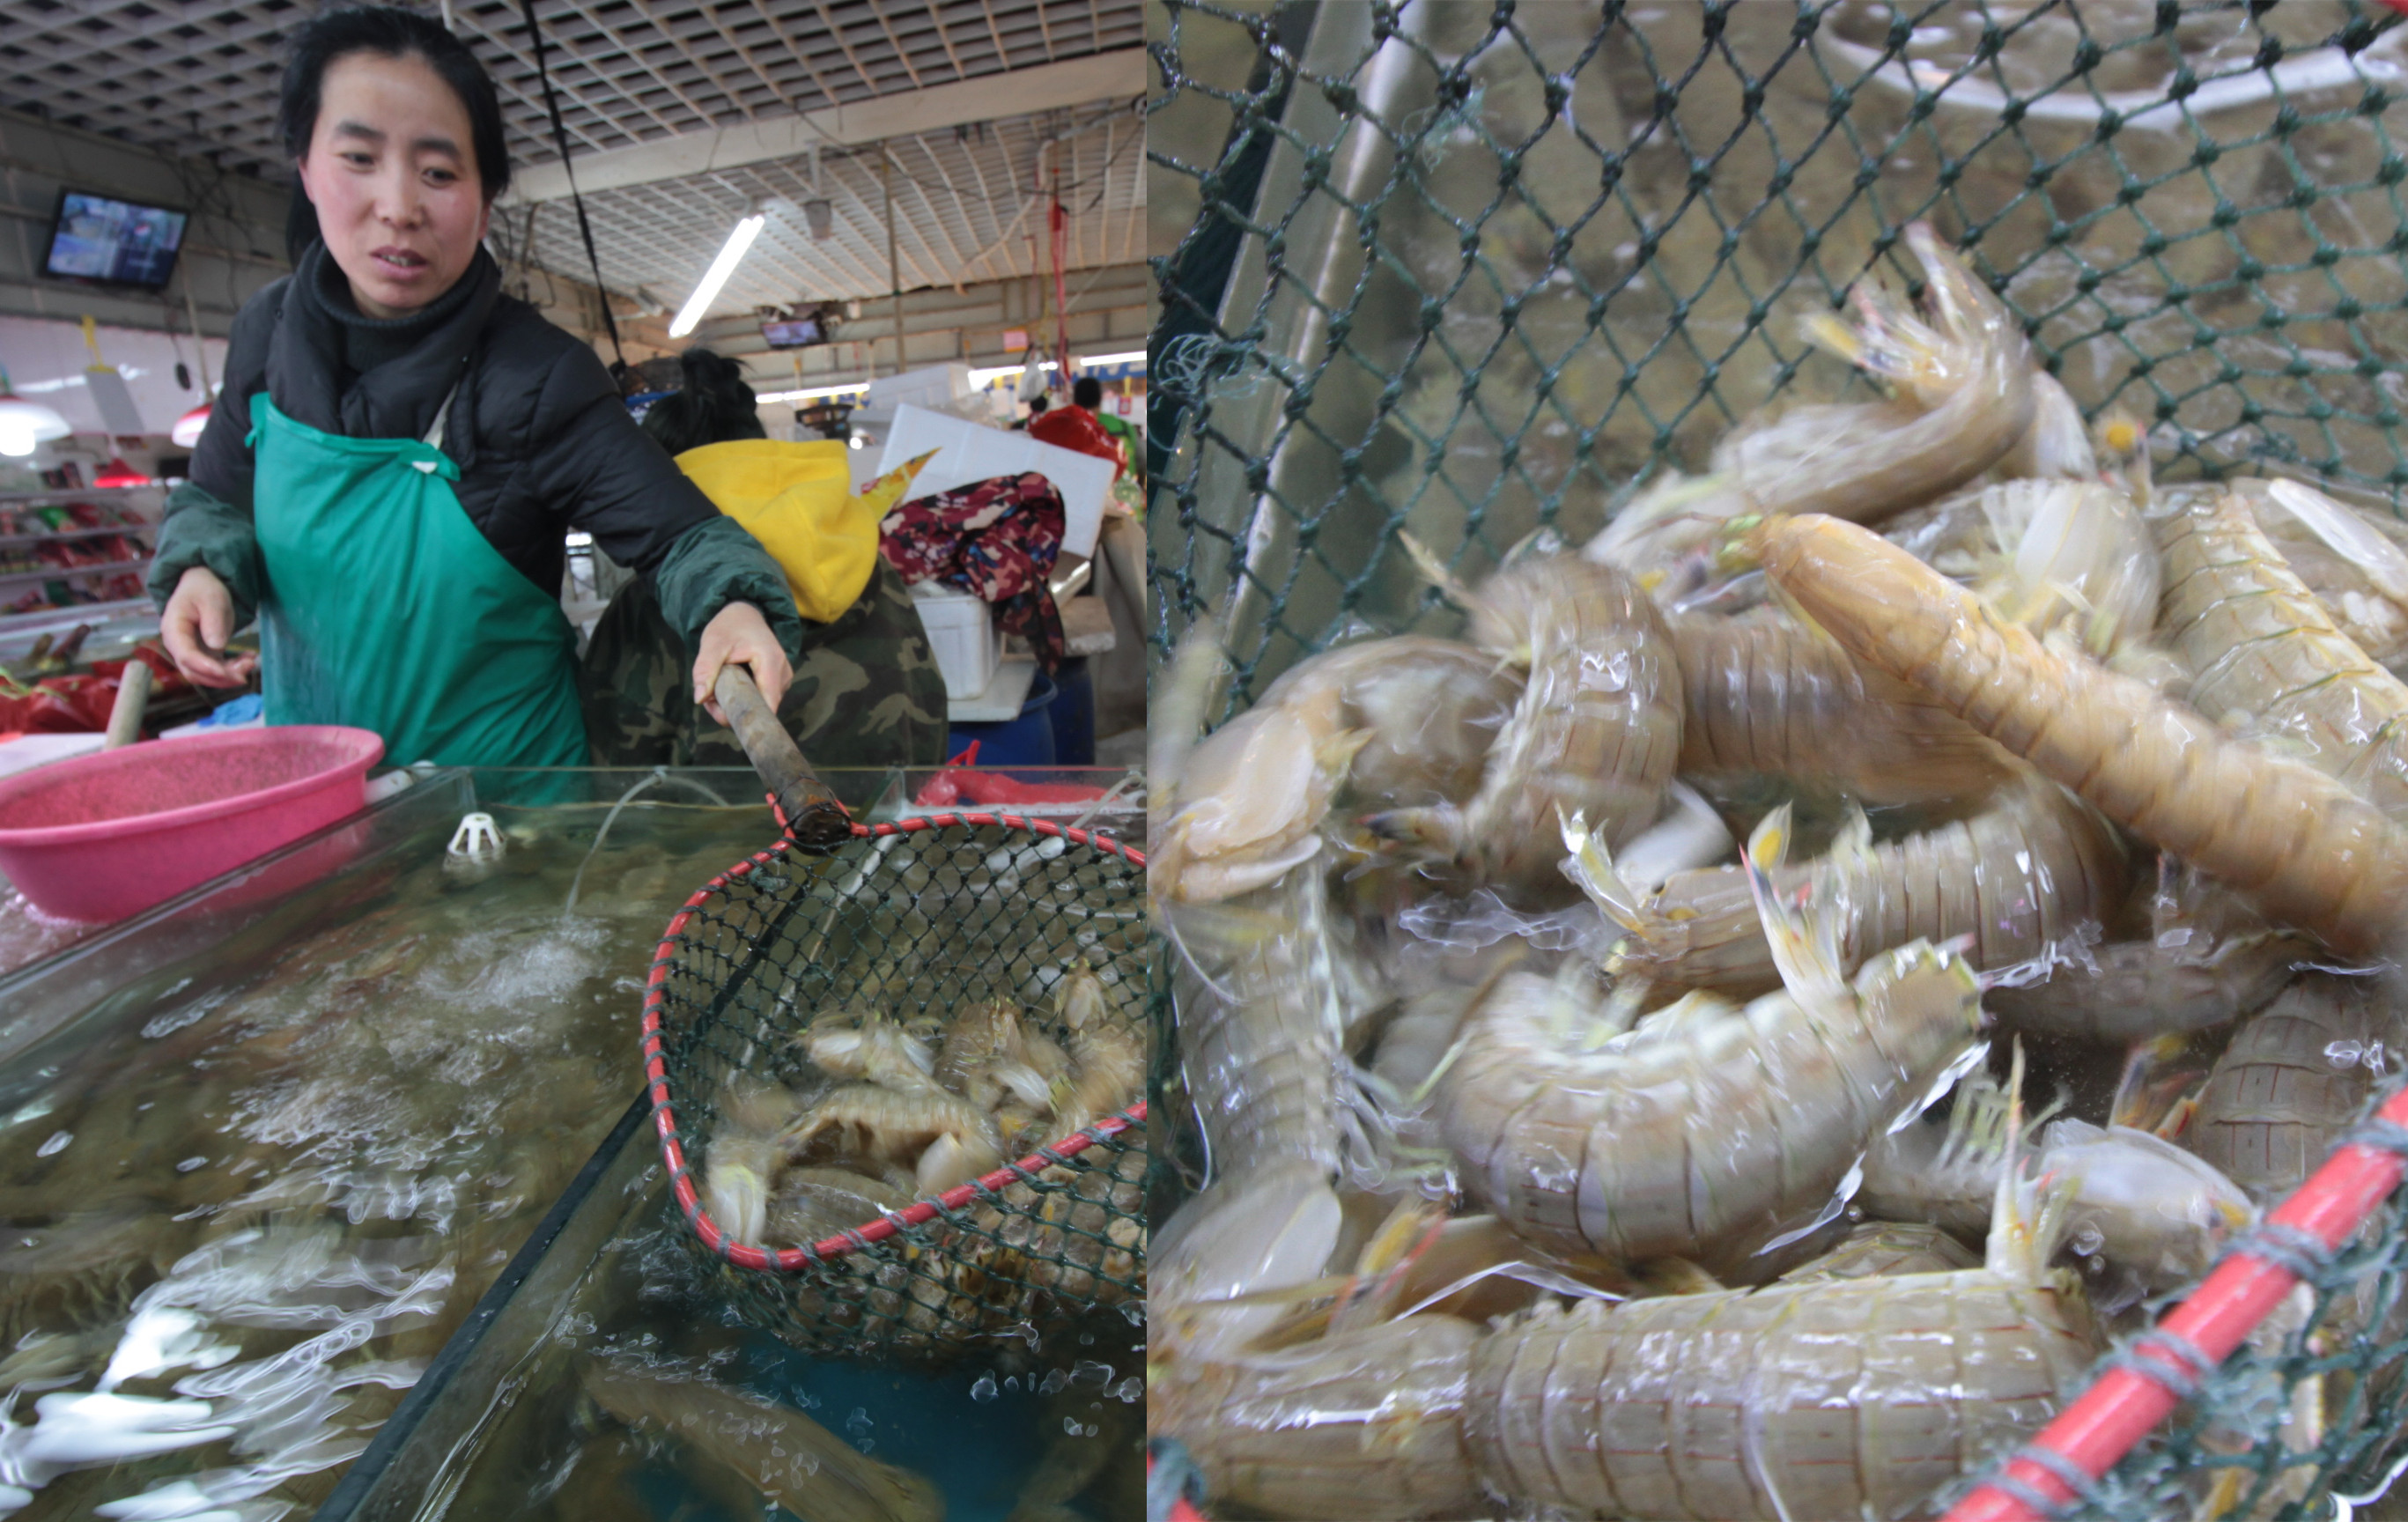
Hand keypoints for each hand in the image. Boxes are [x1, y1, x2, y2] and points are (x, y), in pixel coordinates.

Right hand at [159, 566, 258, 687]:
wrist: (202, 587)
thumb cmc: (203, 590)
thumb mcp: (211, 598)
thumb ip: (213, 621)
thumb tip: (217, 646)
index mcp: (173, 630)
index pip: (185, 655)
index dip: (204, 667)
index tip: (224, 671)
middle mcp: (178, 646)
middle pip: (194, 672)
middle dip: (221, 676)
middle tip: (247, 667)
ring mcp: (191, 652)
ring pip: (207, 675)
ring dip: (230, 675)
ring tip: (251, 662)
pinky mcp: (205, 654)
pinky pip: (218, 669)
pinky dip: (234, 668)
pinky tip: (249, 657)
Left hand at [692, 600, 790, 724]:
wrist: (745, 615)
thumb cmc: (729, 627)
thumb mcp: (712, 644)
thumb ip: (705, 670)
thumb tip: (699, 699)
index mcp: (770, 661)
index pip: (768, 703)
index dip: (750, 717)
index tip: (725, 718)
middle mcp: (783, 673)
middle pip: (763, 707)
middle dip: (735, 709)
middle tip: (710, 699)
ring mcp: (784, 679)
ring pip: (761, 705)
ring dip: (737, 704)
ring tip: (717, 689)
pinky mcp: (779, 682)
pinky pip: (762, 699)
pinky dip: (744, 698)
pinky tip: (729, 687)